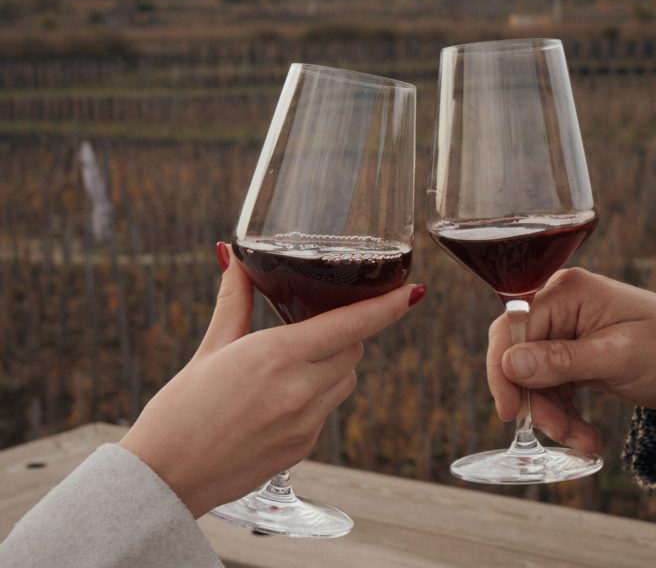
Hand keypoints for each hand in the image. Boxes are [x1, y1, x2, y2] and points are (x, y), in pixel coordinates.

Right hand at [120, 243, 423, 517]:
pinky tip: (279, 398)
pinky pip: (327, 410)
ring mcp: (305, 424)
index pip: (352, 324)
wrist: (162, 478)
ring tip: (292, 362)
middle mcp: (300, 390)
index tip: (414, 291)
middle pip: (354, 348)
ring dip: (334, 363)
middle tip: (317, 323)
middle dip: (346, 331)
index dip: (389, 306)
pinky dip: (317, 394)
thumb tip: (231, 255)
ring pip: (345, 379)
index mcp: (278, 356)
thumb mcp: (211, 347)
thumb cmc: (180, 409)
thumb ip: (234, 299)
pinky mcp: (302, 449)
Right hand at [486, 268, 655, 452]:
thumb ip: (561, 360)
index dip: (504, 370)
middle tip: (557, 432)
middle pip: (518, 354)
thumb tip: (509, 363)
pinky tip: (584, 435)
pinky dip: (563, 414)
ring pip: (533, 378)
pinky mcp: (573, 354)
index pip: (513, 327)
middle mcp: (559, 306)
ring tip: (582, 440)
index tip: (510, 412)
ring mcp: (565, 330)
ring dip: (552, 413)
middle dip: (534, 398)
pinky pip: (551, 386)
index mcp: (566, 291)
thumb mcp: (617, 356)